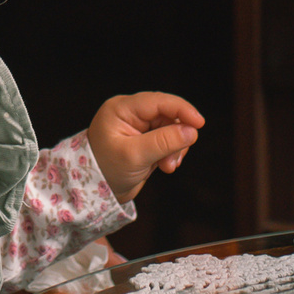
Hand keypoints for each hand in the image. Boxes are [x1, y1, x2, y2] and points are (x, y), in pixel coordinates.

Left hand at [87, 92, 203, 200]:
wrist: (94, 192)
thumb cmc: (106, 169)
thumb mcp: (134, 156)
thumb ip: (164, 142)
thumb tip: (192, 131)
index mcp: (122, 109)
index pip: (158, 101)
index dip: (181, 109)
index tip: (199, 123)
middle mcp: (131, 113)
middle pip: (168, 115)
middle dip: (176, 137)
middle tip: (173, 160)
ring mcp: (139, 127)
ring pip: (171, 129)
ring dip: (174, 148)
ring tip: (166, 166)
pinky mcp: (146, 140)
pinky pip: (168, 140)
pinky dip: (171, 153)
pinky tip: (165, 166)